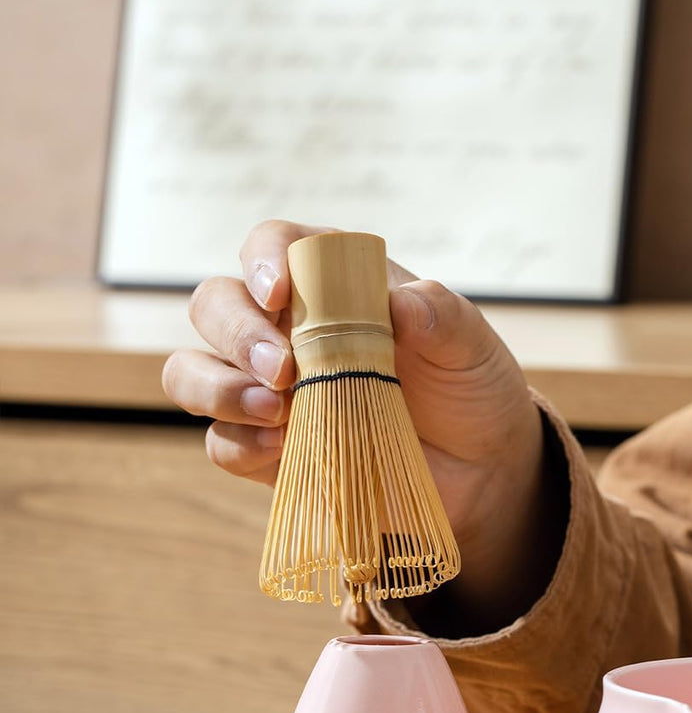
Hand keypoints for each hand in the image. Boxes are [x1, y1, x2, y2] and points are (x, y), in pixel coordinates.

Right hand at [162, 219, 565, 631]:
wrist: (479, 468)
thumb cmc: (468, 388)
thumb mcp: (471, 346)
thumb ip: (443, 317)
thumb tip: (403, 304)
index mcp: (331, 283)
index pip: (273, 245)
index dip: (263, 260)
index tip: (280, 293)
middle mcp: (286, 329)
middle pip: (215, 305)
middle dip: (236, 332)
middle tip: (283, 369)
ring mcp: (268, 391)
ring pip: (192, 371)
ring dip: (215, 386)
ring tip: (274, 409)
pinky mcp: (266, 450)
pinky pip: (221, 442)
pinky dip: (238, 442)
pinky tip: (281, 446)